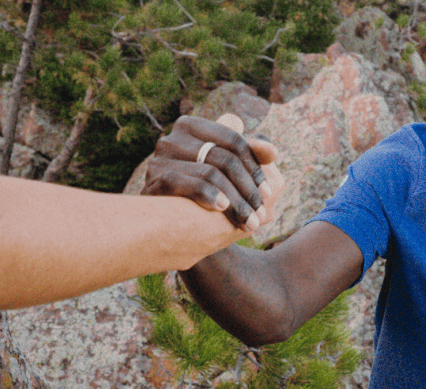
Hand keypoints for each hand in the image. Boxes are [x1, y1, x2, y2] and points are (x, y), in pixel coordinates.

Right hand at [142, 114, 278, 229]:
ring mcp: (160, 158)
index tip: (268, 193)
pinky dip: (209, 195)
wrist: (166, 224)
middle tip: (260, 213)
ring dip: (235, 201)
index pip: (234, 141)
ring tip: (249, 222)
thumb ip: (252, 155)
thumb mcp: (229, 171)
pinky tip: (223, 209)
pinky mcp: (153, 180)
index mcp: (192, 127)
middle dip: (247, 189)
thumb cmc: (203, 192)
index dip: (255, 167)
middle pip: (224, 159)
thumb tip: (272, 151)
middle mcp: (173, 138)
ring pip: (211, 173)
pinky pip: (188, 184)